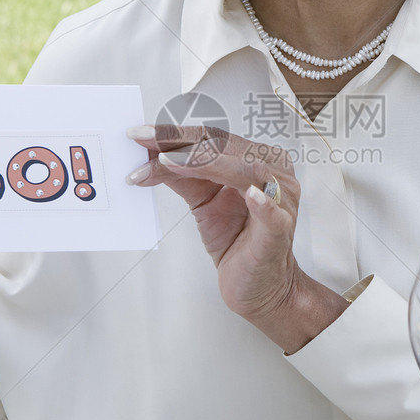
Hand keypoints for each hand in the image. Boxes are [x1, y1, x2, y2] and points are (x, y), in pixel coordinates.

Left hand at [127, 124, 346, 351]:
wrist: (259, 285)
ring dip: (206, 163)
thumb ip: (182, 175)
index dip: (175, 133)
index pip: (212, 138)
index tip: (139, 134)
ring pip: (245, 171)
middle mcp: (272, 172)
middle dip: (180, 143)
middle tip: (143, 142)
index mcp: (254, 159)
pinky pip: (274, 215)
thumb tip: (147, 154)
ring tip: (169, 161)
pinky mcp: (281, 231)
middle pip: (225, 147)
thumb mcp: (202, 201)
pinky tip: (251, 196)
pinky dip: (264, 205)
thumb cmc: (237, 240)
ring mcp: (280, 200)